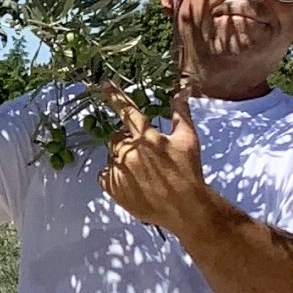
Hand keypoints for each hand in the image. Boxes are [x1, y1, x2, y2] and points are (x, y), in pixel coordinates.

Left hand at [99, 87, 212, 233]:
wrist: (185, 207)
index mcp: (146, 136)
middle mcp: (128, 150)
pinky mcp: (113, 188)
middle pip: (115, 136)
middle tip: (143, 154)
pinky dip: (113, 175)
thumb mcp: (188, 139)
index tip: (104, 85)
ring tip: (142, 172)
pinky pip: (104, 174)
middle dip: (126, 141)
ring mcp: (119, 170)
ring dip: (122, 159)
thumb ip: (181, 112)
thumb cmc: (188, 171)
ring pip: (111, 156)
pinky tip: (131, 181)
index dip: (115, 96)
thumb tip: (182, 90)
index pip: (126, 110)